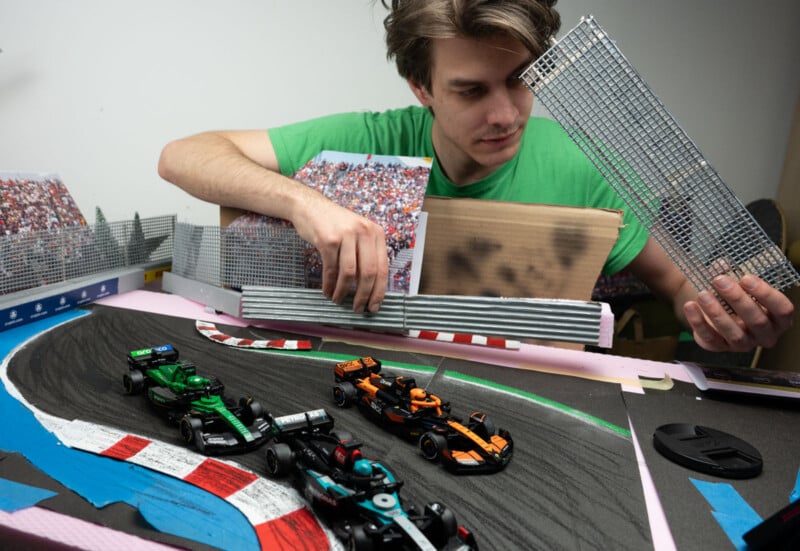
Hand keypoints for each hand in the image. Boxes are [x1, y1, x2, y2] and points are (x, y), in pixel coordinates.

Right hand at [292, 198, 388, 313]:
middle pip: (368, 273)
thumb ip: (367, 254)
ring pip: (349, 273)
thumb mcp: (358, 233)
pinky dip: (329, 284)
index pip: (383, 268)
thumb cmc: (335, 224)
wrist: (310, 206)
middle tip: (358, 308)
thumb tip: (371, 288)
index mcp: (376, 233)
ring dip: (343, 292)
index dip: (379, 291)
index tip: (374, 306)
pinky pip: (331, 269)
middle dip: (363, 295)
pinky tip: (327, 291)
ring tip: (338, 300)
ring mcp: (346, 235)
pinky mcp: (328, 240)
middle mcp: (364, 232)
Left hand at [682, 274, 794, 351]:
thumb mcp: (737, 284)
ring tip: (703, 294)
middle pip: (757, 321)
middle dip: (737, 299)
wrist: (713, 308)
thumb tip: (720, 265)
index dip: (765, 294)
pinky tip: (690, 306)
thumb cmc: (734, 295)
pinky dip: (698, 322)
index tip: (746, 278)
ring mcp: (743, 344)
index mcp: (778, 319)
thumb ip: (731, 274)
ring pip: (734, 333)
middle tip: (720, 281)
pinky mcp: (720, 347)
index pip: (782, 309)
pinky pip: (710, 338)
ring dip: (717, 313)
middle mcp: (765, 335)